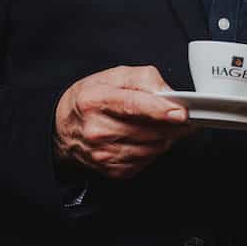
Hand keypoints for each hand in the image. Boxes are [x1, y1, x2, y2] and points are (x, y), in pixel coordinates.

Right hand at [53, 65, 192, 179]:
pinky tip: (147, 139)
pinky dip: (153, 150)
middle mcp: (96, 129)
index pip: (132, 106)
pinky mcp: (111, 169)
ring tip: (163, 125)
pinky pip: (146, 162)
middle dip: (172, 125)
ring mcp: (102, 153)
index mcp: (95, 100)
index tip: (181, 113)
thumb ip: (144, 78)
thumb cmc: (92, 98)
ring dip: (165, 138)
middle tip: (181, 117)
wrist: (64, 125)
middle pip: (147, 131)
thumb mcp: (114, 76)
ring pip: (151, 149)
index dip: (160, 110)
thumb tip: (168, 93)